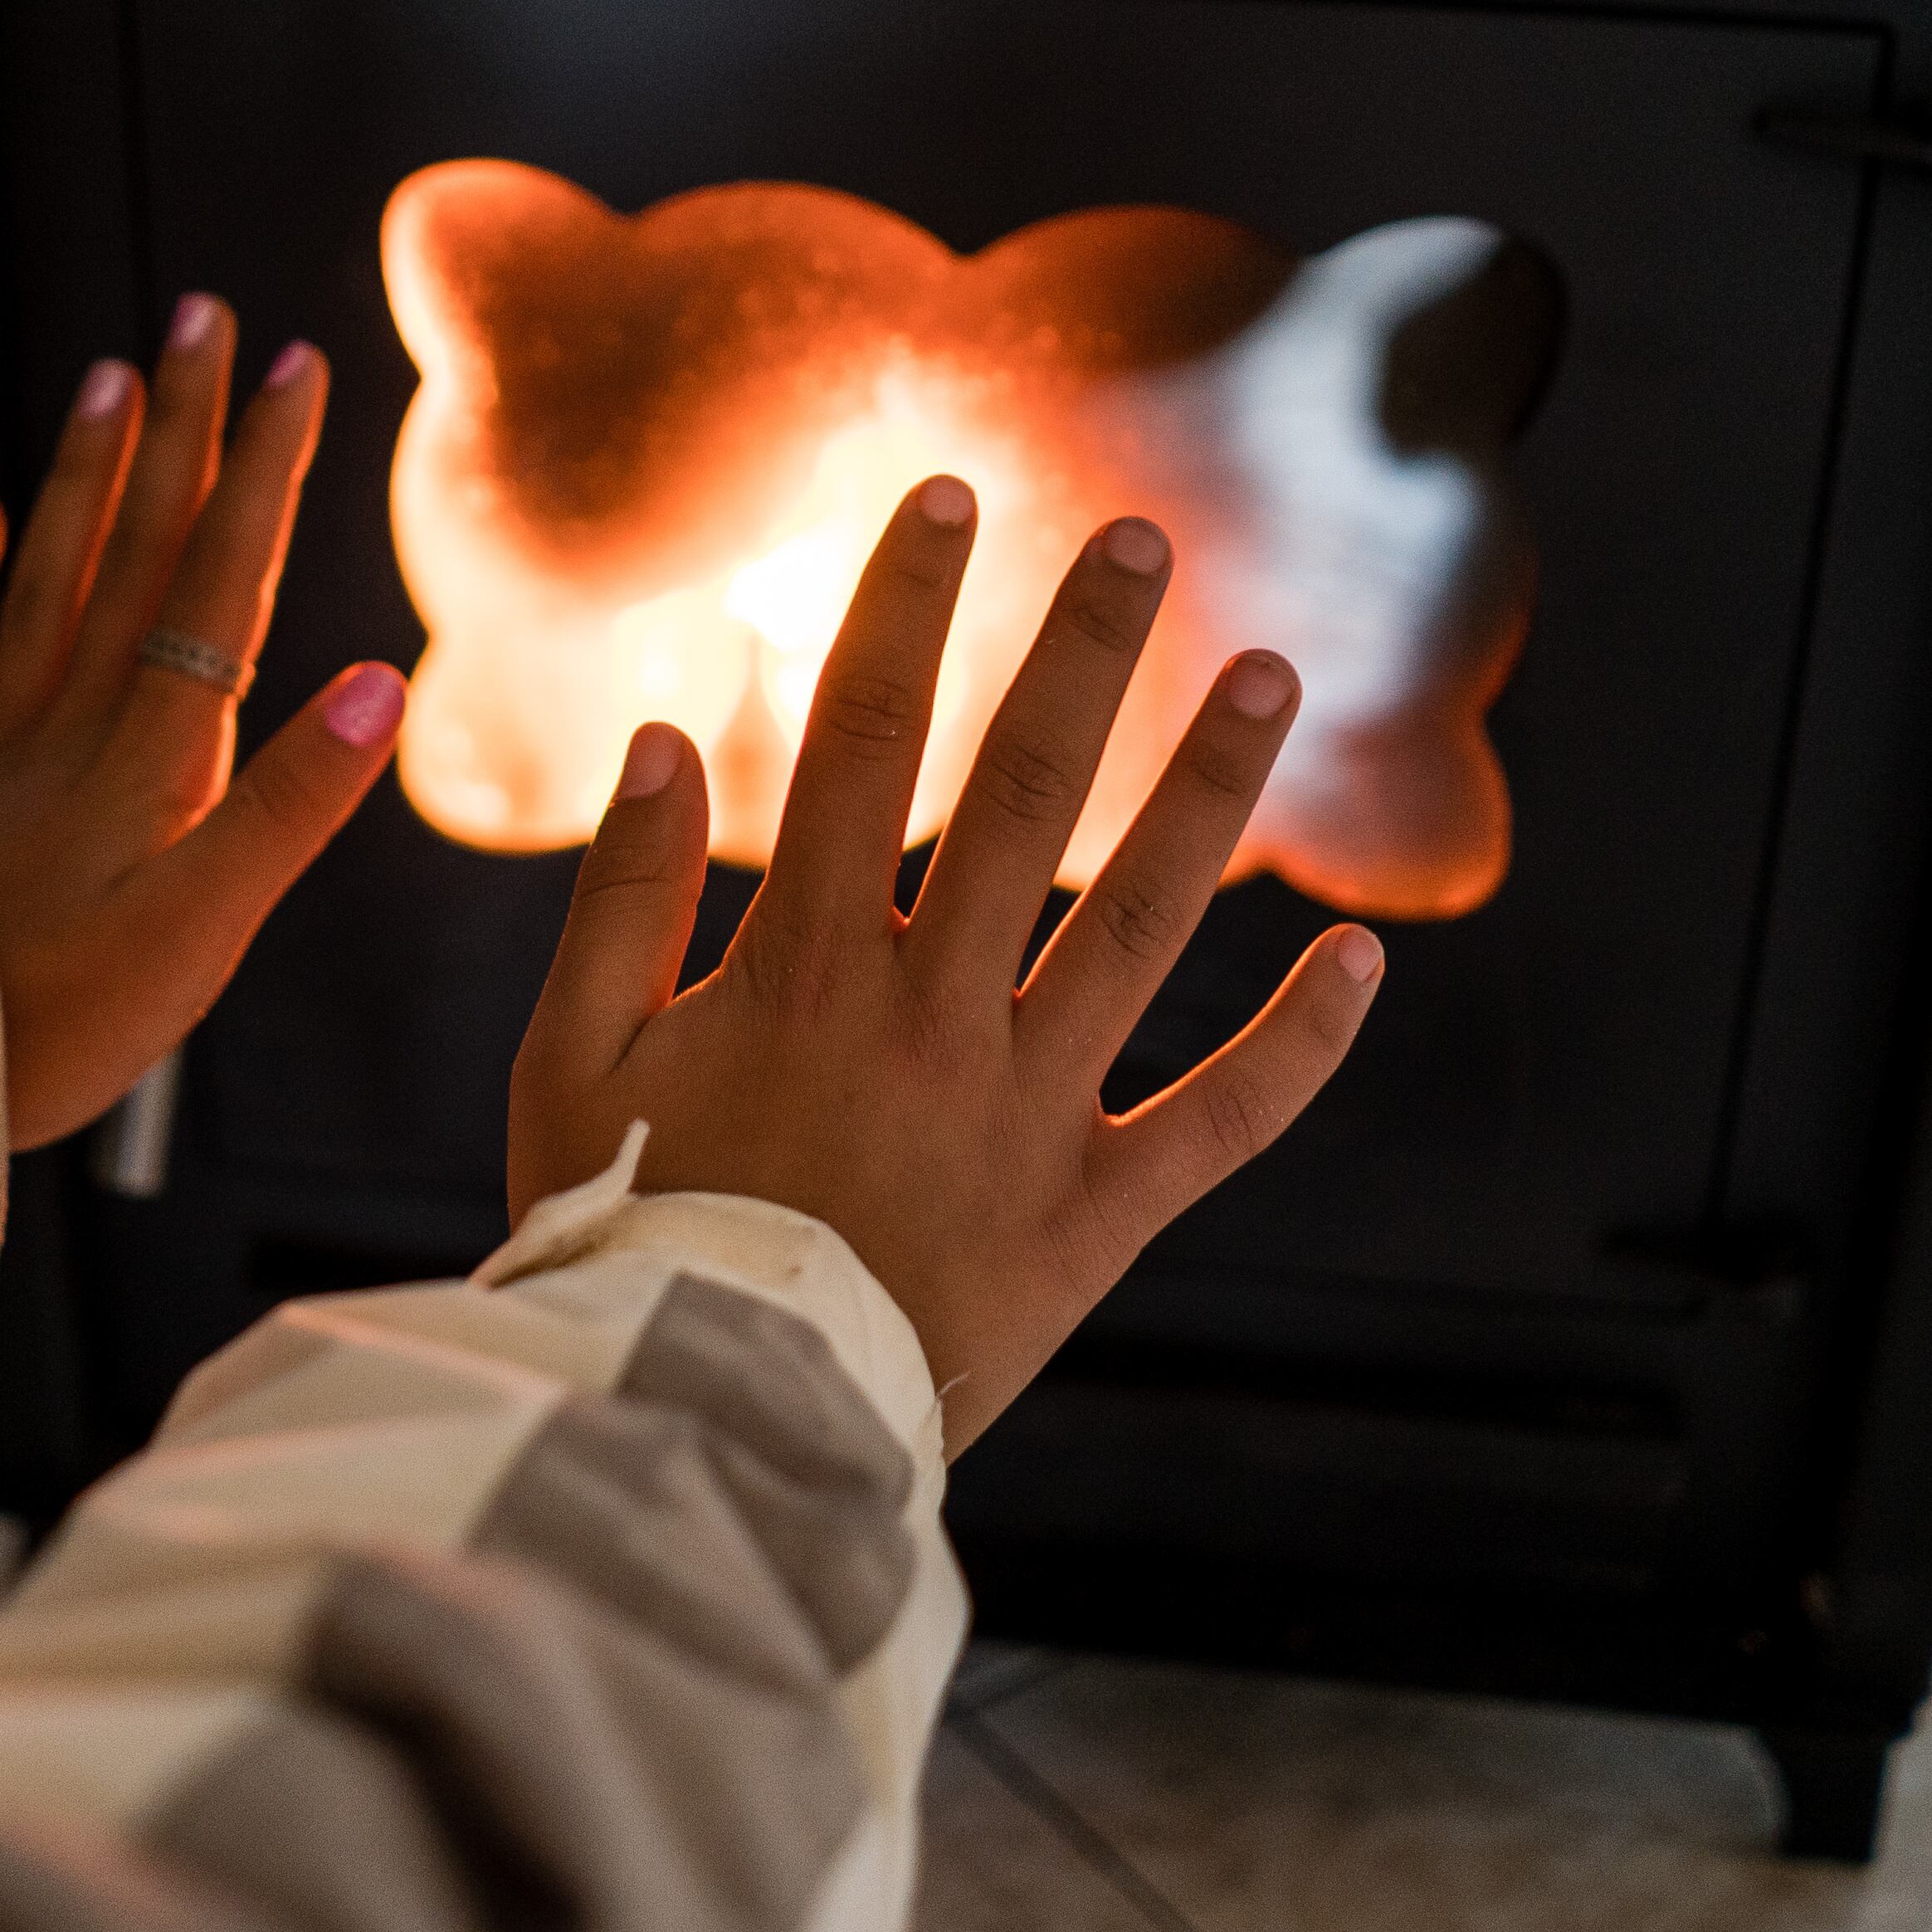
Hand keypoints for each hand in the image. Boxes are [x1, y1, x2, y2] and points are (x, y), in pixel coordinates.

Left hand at [0, 294, 405, 1148]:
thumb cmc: (71, 1012)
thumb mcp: (209, 923)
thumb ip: (293, 800)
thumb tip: (384, 684)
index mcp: (157, 746)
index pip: (222, 573)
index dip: (263, 466)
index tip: (293, 365)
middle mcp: (78, 717)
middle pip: (142, 542)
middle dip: (184, 424)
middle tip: (205, 314)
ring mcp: (3, 742)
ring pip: (52, 572)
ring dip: (89, 469)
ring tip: (115, 374)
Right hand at [506, 477, 1382, 1448]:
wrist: (704, 1434)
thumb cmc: (617, 1245)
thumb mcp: (566, 1067)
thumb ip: (612, 901)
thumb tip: (662, 734)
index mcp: (800, 969)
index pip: (860, 743)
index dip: (905, 608)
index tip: (954, 497)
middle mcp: (928, 1018)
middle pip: (1021, 799)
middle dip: (1082, 655)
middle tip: (1144, 540)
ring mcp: (1023, 1115)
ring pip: (1140, 927)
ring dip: (1210, 794)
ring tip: (1270, 674)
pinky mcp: (1091, 1221)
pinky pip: (1218, 1124)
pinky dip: (1297, 1046)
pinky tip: (1365, 960)